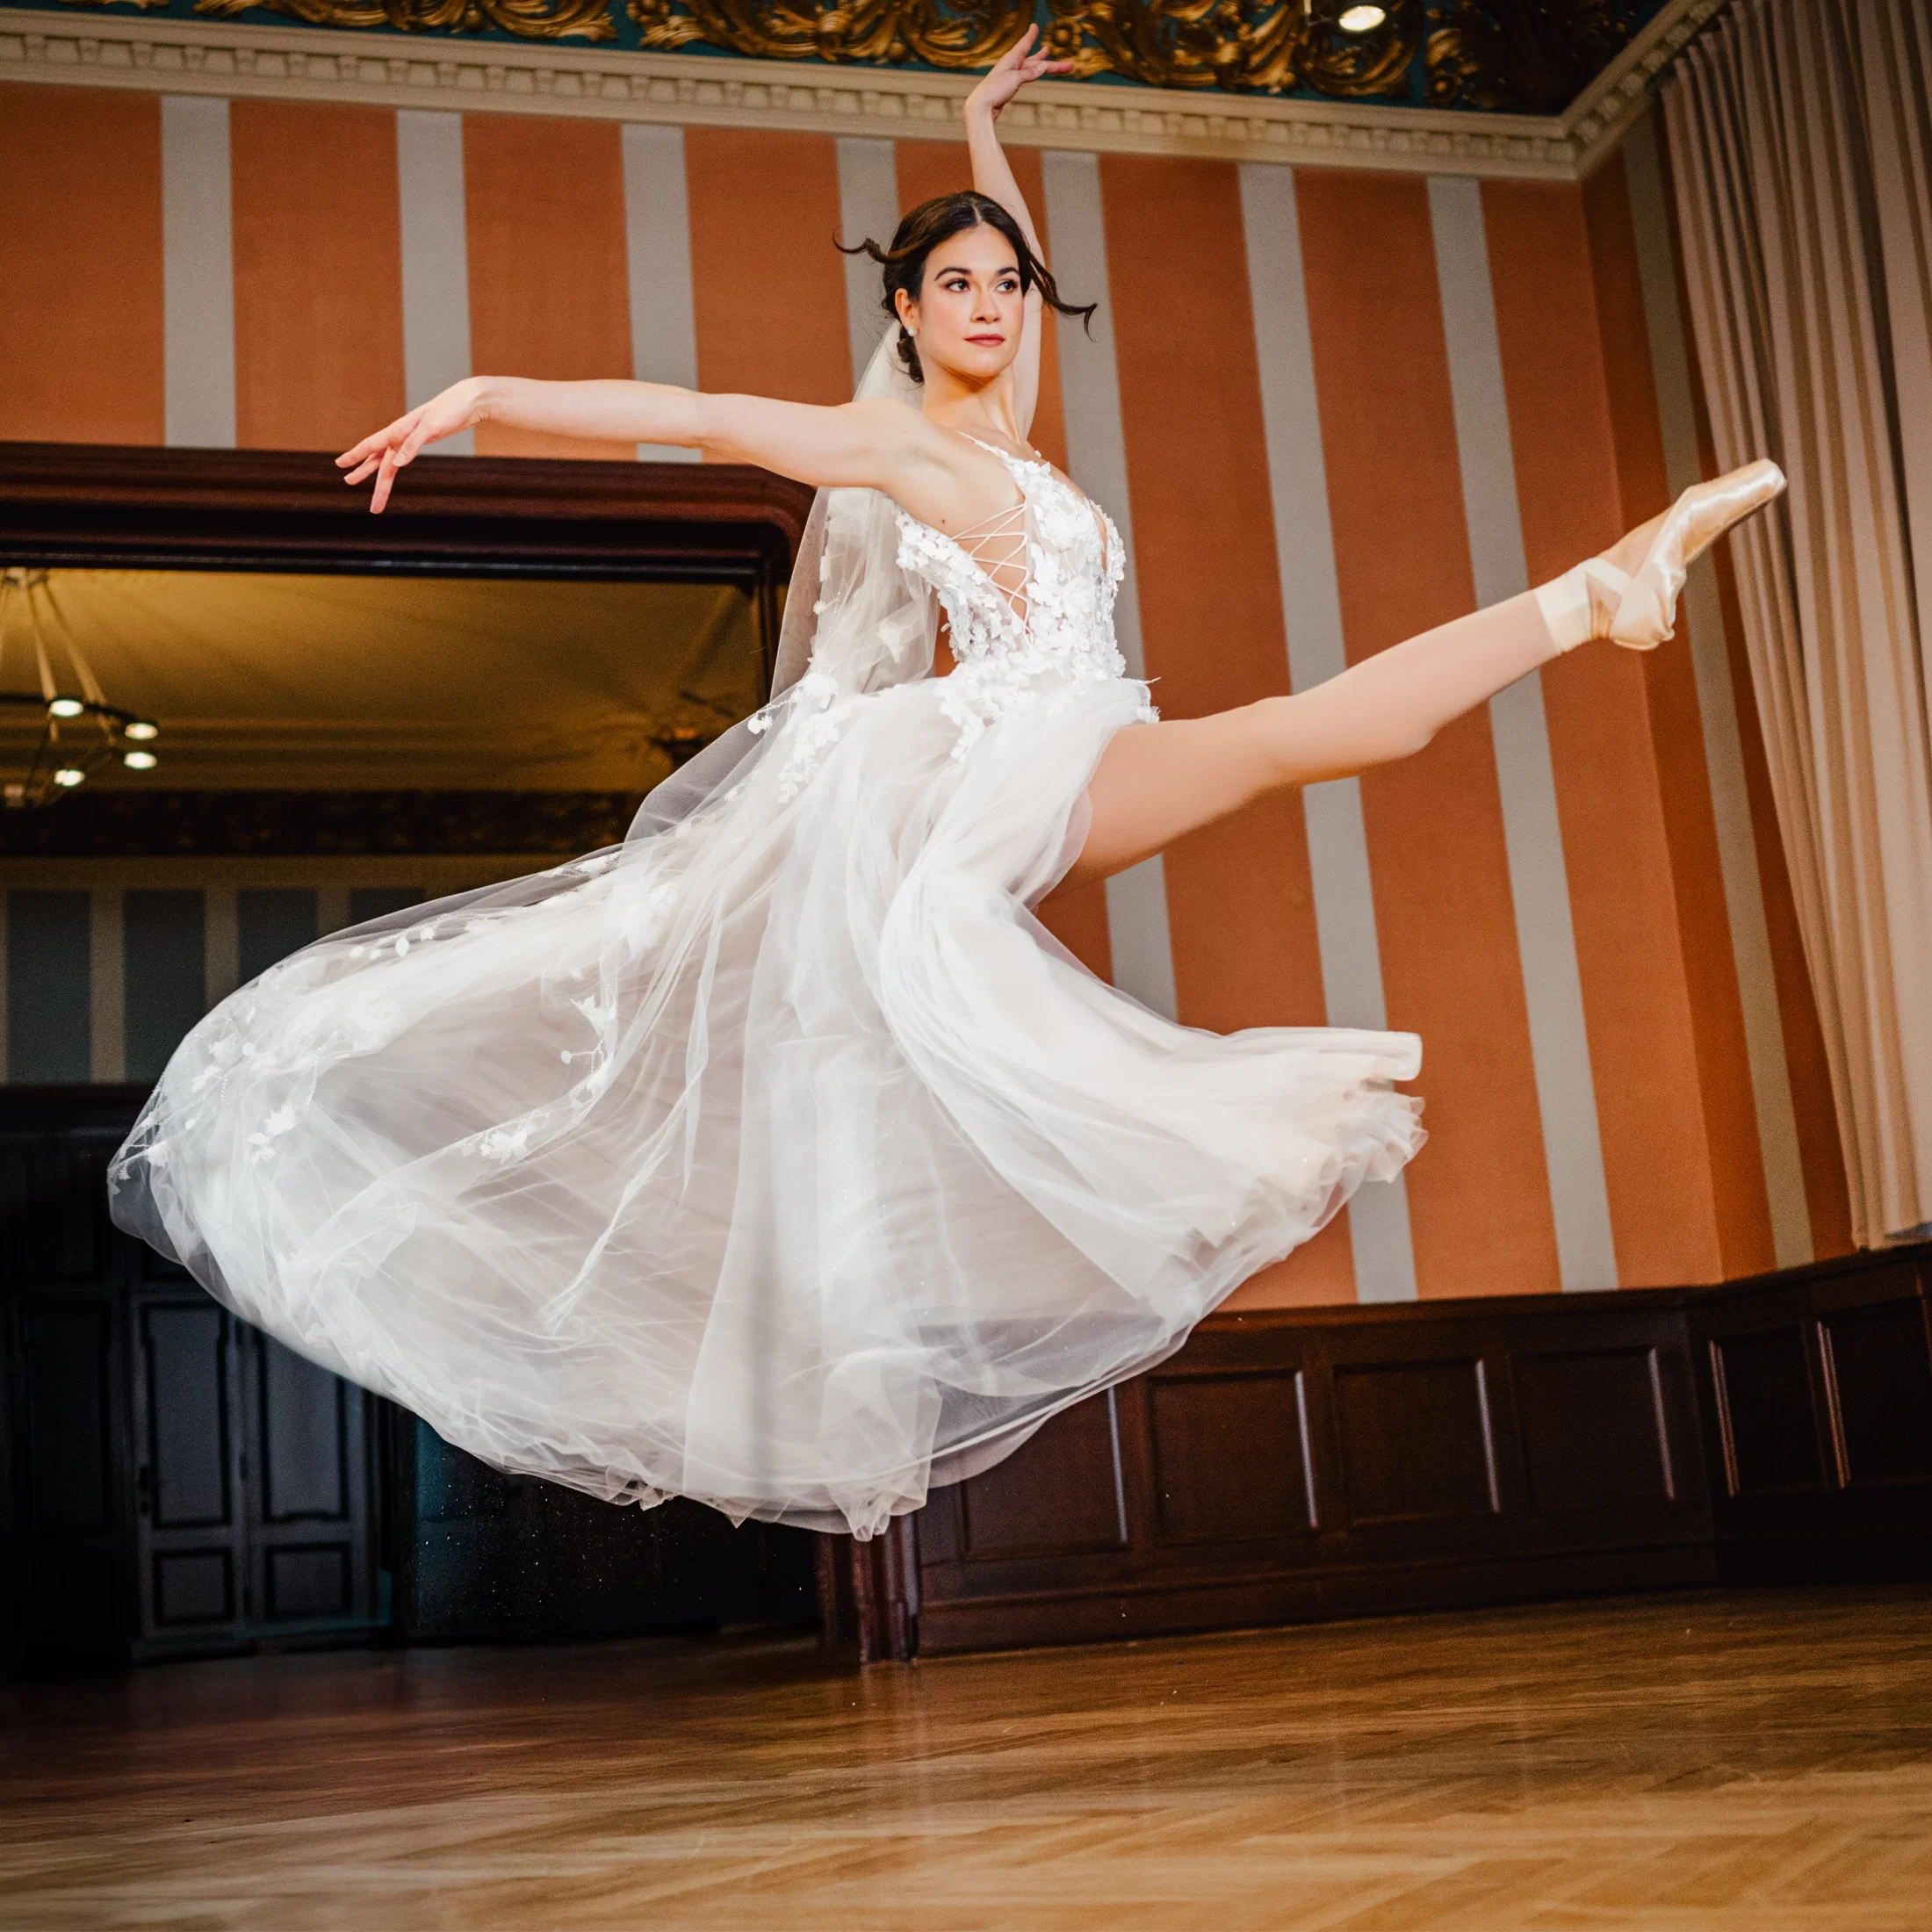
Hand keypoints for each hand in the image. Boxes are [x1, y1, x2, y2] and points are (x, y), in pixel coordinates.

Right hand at [336, 379, 486, 513]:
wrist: (468, 402)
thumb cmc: (450, 411)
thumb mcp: (431, 428)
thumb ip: (412, 445)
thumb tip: (397, 464)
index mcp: (399, 430)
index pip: (371, 445)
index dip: (355, 456)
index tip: (340, 465)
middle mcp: (400, 435)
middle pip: (379, 459)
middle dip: (364, 473)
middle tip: (348, 483)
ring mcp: (410, 439)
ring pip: (390, 461)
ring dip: (380, 477)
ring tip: (369, 488)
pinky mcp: (421, 441)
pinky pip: (402, 457)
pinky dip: (394, 466)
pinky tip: (392, 469)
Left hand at [967, 24, 1071, 119]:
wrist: (981, 107)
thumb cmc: (994, 91)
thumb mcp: (1014, 79)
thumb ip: (1029, 73)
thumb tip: (1043, 66)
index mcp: (1011, 59)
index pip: (1024, 45)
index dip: (1031, 36)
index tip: (1035, 26)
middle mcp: (1011, 66)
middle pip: (1036, 62)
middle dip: (1052, 63)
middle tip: (1069, 65)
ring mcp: (1011, 76)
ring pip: (1031, 69)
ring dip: (1043, 65)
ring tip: (1048, 55)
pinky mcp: (1009, 87)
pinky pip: (1025, 77)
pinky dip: (1033, 73)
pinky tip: (1035, 72)